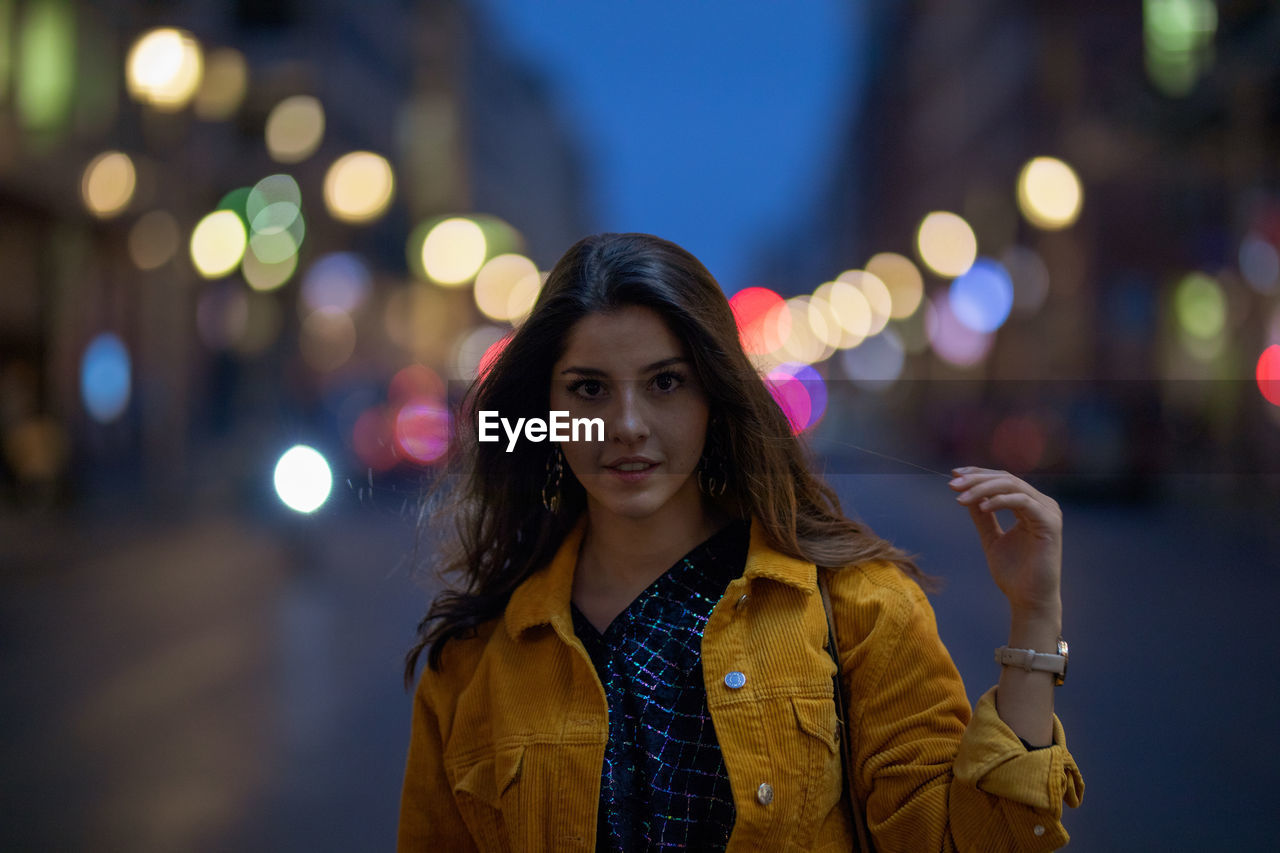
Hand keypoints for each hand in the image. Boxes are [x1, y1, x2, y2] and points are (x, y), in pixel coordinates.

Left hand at [948, 467, 1062, 620]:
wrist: (1028, 600)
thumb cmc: (1013, 573)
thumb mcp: (991, 537)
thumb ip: (982, 516)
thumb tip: (966, 493)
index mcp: (1030, 506)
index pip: (1003, 480)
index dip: (978, 474)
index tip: (954, 475)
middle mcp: (1042, 504)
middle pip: (1006, 479)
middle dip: (977, 479)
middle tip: (952, 484)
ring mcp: (1048, 512)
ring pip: (1013, 486)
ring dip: (983, 488)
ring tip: (961, 497)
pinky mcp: (1050, 523)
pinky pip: (1023, 502)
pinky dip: (1000, 501)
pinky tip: (981, 508)